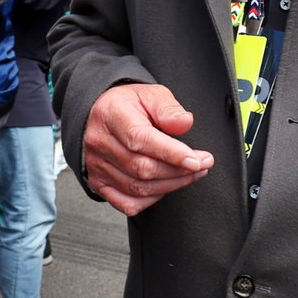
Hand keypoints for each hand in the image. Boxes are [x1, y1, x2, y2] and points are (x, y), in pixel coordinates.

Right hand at [82, 83, 213, 215]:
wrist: (102, 115)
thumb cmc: (128, 105)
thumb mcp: (151, 94)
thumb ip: (168, 108)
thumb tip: (185, 123)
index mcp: (111, 114)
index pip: (140, 139)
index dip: (171, 153)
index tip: (196, 160)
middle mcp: (100, 142)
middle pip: (141, 168)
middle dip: (178, 171)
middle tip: (201, 165)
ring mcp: (96, 166)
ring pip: (138, 188)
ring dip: (171, 185)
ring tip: (191, 174)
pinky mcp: (99, 182)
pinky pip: (127, 203)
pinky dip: (150, 200)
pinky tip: (165, 186)